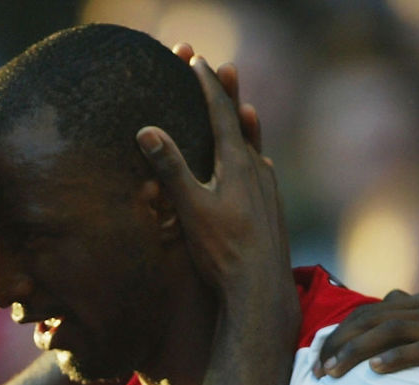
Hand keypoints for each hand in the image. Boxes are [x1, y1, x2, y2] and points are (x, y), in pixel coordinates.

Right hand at [136, 53, 297, 347]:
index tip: (195, 60)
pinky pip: (261, 173)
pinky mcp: (272, 210)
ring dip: (245, 127)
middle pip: (240, 124)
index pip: (219, 112)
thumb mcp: (191, 208)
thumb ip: (171, 168)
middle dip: (226, 96)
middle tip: (222, 70)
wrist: (260, 289)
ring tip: (243, 112)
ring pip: (254, 149)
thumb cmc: (224, 250)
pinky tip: (254, 168)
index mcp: (237, 163)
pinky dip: (252, 159)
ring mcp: (268, 190)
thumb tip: (147, 130)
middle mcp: (258, 170)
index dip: (206, 85)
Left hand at [314, 289, 418, 384]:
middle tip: (318, 372)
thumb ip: (395, 332)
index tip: (314, 364)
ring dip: (359, 351)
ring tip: (336, 373)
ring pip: (393, 331)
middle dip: (340, 346)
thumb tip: (353, 339)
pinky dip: (399, 357)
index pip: (364, 314)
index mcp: (417, 305)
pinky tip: (377, 369)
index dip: (336, 336)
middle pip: (372, 320)